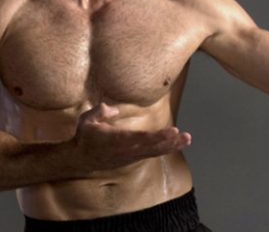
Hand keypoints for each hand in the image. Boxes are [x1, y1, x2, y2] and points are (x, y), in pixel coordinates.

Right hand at [72, 103, 191, 171]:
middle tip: (186, 136)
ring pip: (154, 152)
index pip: (140, 138)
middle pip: (152, 147)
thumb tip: (113, 108)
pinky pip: (152, 154)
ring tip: (187, 139)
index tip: (171, 131)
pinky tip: (176, 144)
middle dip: (170, 142)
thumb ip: (100, 112)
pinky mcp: (133, 158)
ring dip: (172, 146)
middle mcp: (126, 150)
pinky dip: (165, 149)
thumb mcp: (86, 120)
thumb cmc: (85, 137)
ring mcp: (131, 156)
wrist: (81, 159)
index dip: (157, 136)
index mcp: (116, 140)